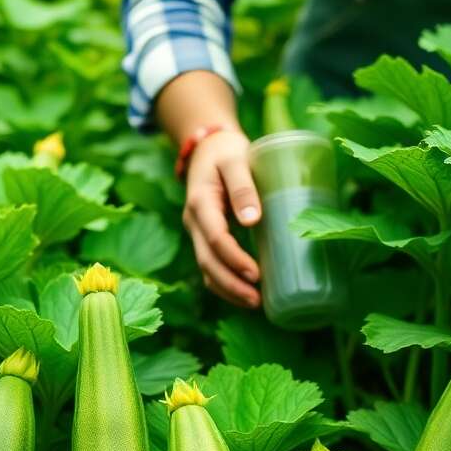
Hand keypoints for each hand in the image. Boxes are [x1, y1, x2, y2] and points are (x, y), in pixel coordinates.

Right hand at [181, 129, 261, 306]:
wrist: (208, 147)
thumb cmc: (226, 152)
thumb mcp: (235, 159)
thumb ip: (243, 186)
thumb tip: (253, 220)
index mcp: (200, 201)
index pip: (215, 238)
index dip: (234, 259)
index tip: (257, 274)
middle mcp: (194, 221)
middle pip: (207, 261)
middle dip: (231, 284)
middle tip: (257, 300)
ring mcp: (196, 231)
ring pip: (206, 268)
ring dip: (227, 289)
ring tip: (255, 303)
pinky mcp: (204, 237)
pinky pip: (210, 266)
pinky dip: (225, 283)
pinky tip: (244, 294)